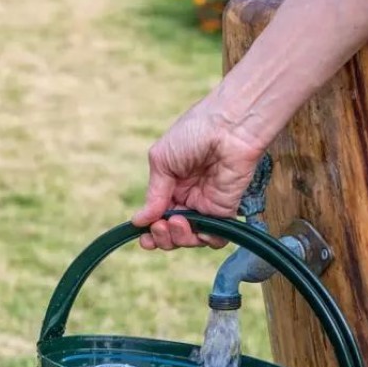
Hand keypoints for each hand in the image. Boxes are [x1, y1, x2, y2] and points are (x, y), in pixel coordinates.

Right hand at [131, 90, 266, 249]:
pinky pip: (216, 237)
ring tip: (177, 221)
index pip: (158, 216)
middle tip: (161, 225)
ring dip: (180, 237)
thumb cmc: (194, 133)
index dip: (150, 231)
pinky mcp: (226, 210)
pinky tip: (198, 229)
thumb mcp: (162, 161)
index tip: (143, 238)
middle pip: (172, 232)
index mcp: (171, 186)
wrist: (228, 126)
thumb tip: (139, 221)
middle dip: (163, 236)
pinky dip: (206, 239)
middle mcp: (188, 198)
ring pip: (191, 238)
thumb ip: (154, 195)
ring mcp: (207, 205)